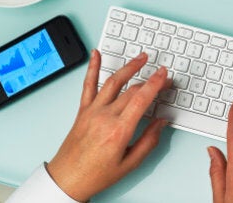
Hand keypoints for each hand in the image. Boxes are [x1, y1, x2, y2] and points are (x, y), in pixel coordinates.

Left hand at [47, 50, 170, 201]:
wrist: (68, 178)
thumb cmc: (96, 175)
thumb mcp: (131, 163)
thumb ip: (149, 140)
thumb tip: (161, 123)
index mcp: (119, 130)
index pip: (141, 99)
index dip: (155, 83)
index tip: (164, 75)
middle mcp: (104, 117)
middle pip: (131, 90)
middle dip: (150, 80)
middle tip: (162, 76)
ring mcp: (92, 111)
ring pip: (113, 82)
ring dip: (129, 67)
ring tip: (141, 58)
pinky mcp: (82, 111)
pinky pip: (88, 85)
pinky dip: (92, 68)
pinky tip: (95, 55)